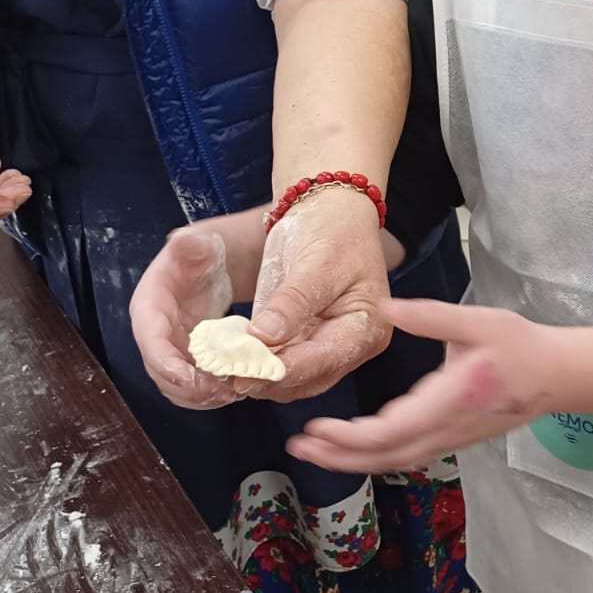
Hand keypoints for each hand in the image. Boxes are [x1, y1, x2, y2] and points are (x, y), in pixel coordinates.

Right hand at [128, 227, 243, 409]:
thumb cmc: (201, 253)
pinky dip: (213, 393)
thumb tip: (184, 239)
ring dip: (204, 396)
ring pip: (178, 387)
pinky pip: (194, 387)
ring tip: (235, 390)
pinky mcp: (186, 361)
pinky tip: (236, 387)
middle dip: (190, 388)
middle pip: (162, 373)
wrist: (208, 267)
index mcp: (149, 307)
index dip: (166, 363)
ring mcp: (170, 350)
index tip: (189, 379)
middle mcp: (154, 333)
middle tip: (224, 389)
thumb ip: (190, 243)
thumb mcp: (199, 244)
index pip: (150, 341)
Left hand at [244, 188, 392, 402]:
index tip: (241, 373)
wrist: (332, 211)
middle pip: (309, 379)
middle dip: (268, 380)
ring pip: (295, 381)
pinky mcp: (313, 343)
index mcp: (368, 327)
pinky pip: (286, 365)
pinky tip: (235, 359)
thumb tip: (263, 338)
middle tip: (225, 374)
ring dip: (261, 377)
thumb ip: (291, 303)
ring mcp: (334, 348)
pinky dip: (262, 365)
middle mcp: (356, 346)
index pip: (322, 361)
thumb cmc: (333, 230)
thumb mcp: (315, 262)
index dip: (281, 371)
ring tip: (224, 369)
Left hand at [289, 297, 566, 471]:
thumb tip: (385, 308)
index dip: (348, 437)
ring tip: (317, 449)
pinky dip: (376, 456)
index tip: (316, 427)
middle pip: (384, 457)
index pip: (389, 432)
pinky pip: (407, 456)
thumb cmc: (519, 346)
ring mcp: (449, 439)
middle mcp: (444, 429)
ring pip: (394, 461)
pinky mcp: (452, 439)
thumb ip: (430, 316)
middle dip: (339, 456)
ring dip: (353, 459)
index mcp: (446, 402)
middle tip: (299, 445)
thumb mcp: (477, 321)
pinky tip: (357, 446)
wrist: (556, 376)